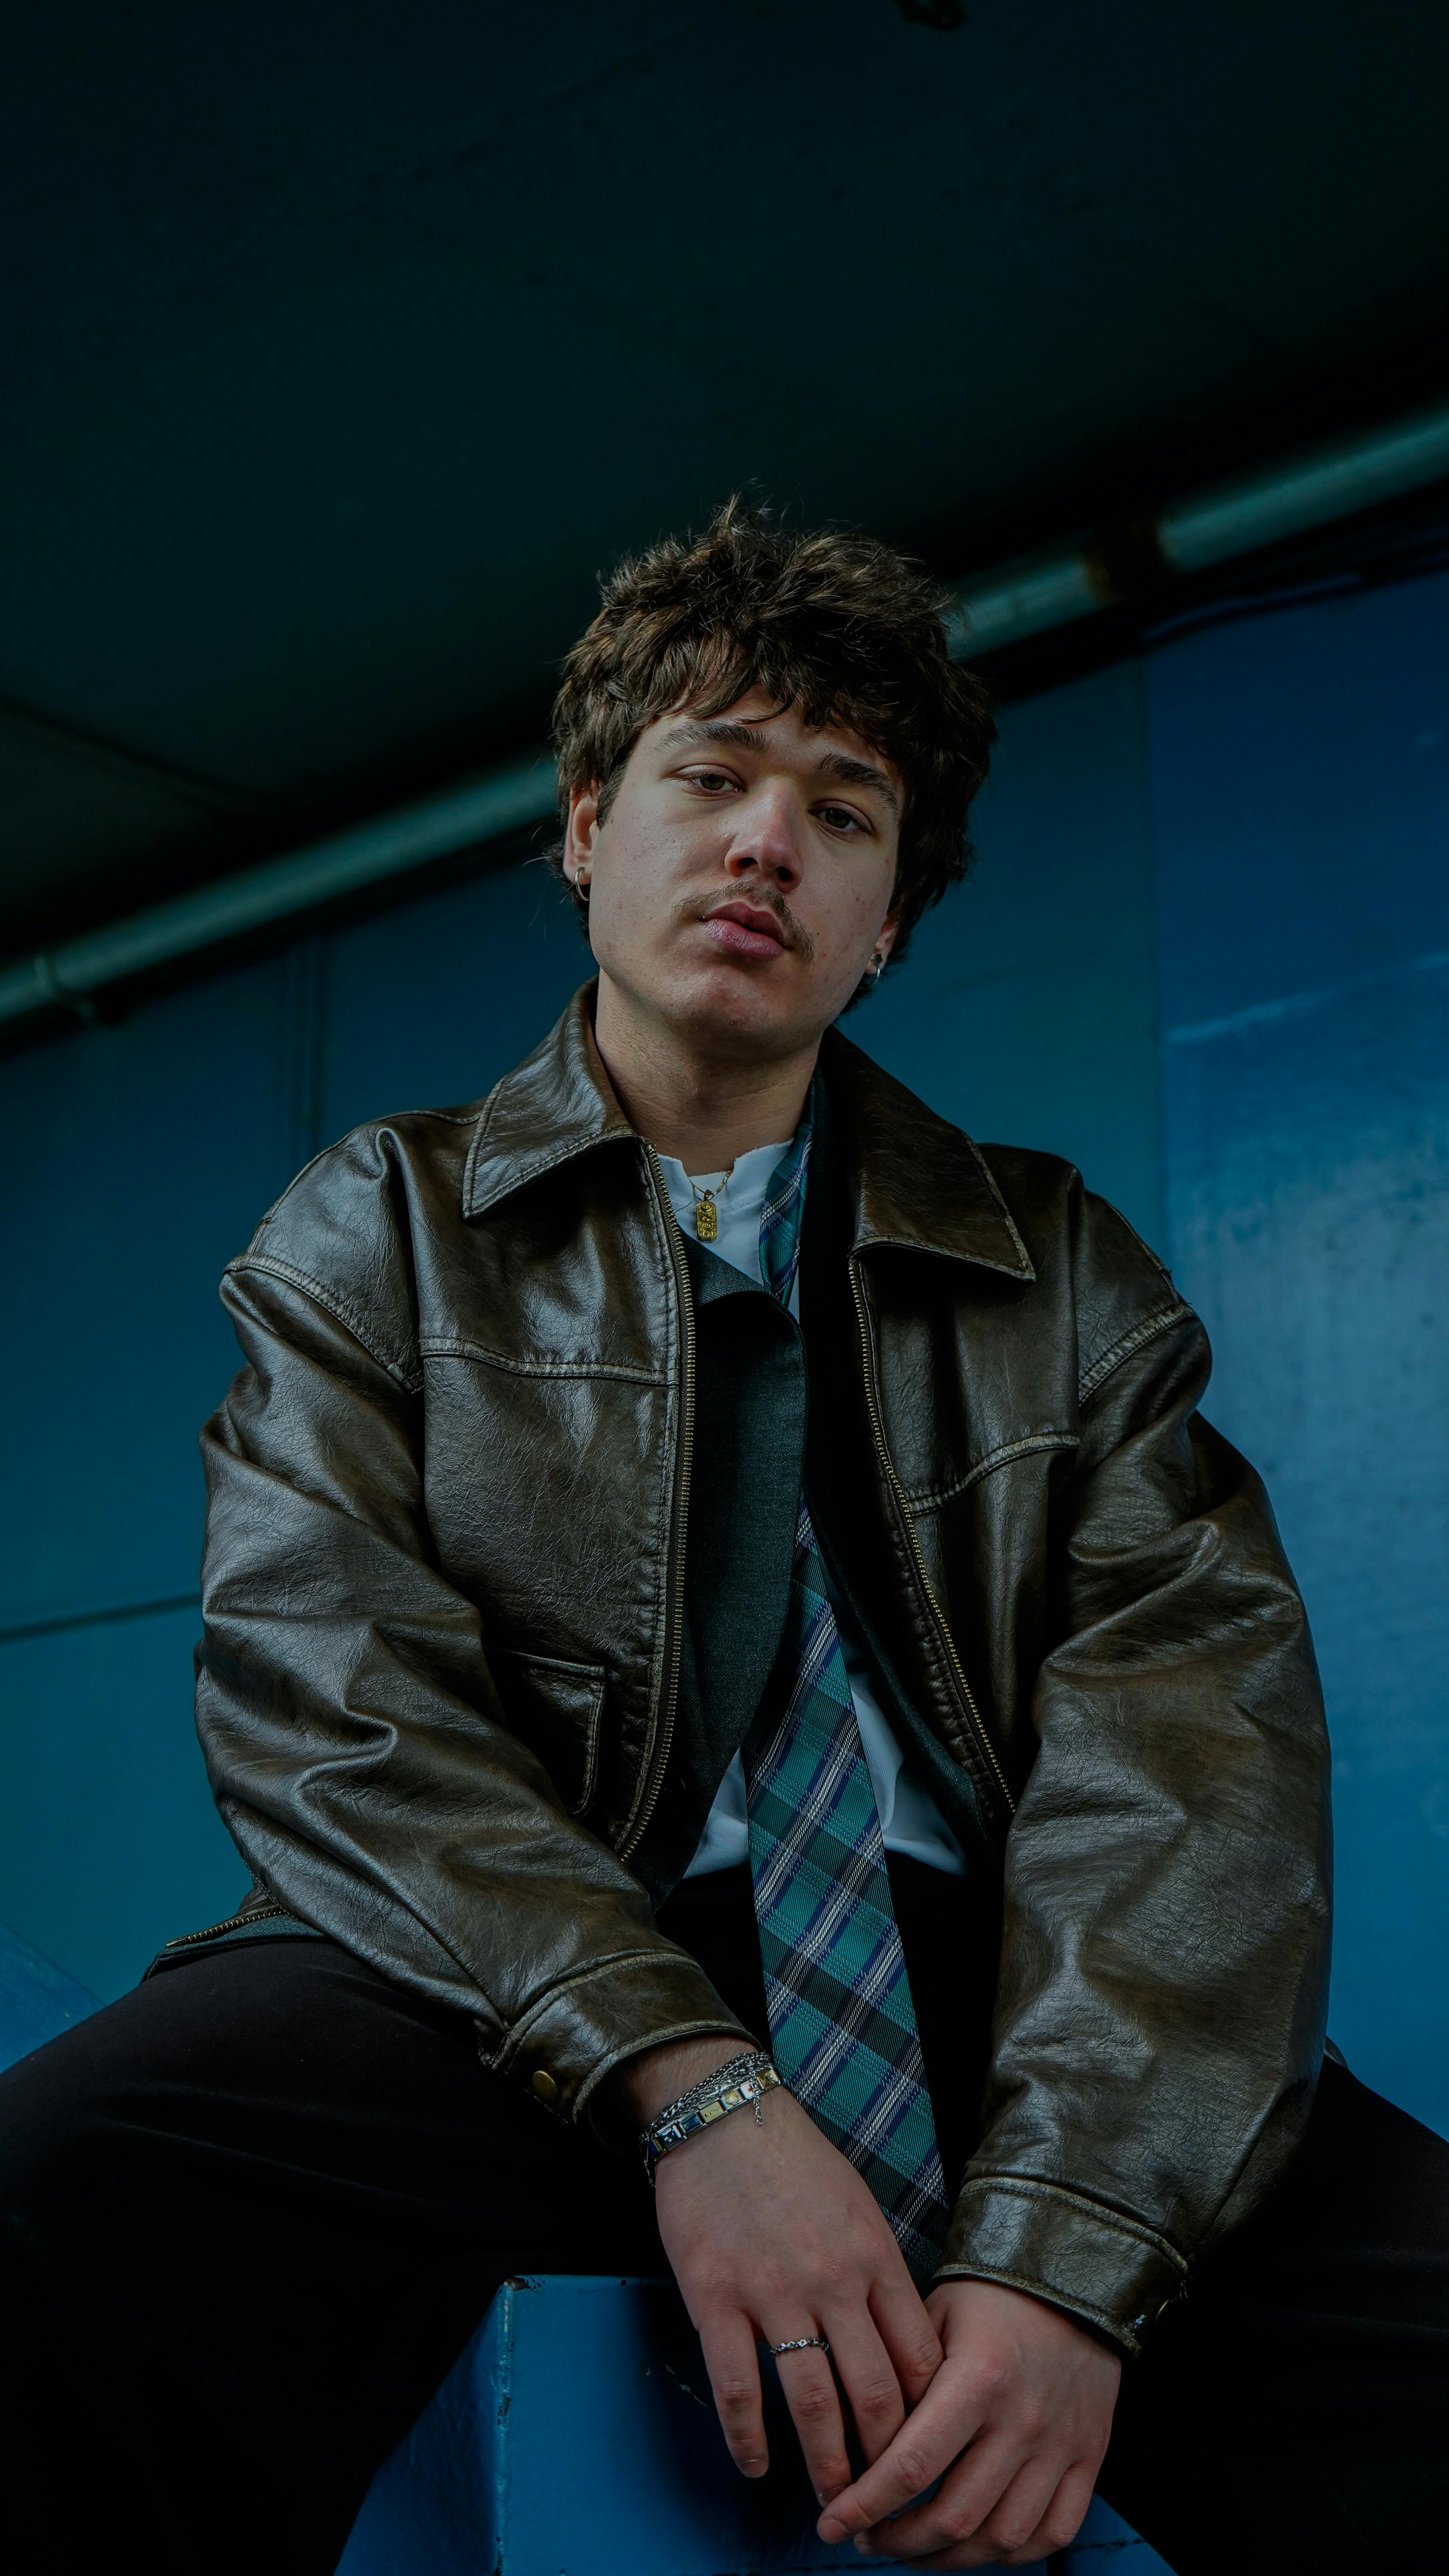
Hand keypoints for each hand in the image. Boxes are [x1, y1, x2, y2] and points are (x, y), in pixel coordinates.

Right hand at [614, 2040, 942, 2505]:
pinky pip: (737, 2386)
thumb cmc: (797, 2163)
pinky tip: (756, 2467)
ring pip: (811, 2401)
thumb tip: (903, 2347)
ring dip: (825, 2462)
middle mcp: (832, 2281)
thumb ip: (880, 2277)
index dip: (928, 2417)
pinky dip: (747, 2438)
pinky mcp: (715, 2297)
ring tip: (833, 2502)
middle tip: (885, 2497)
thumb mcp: (860, 2210)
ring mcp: (772, 2292)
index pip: (919, 2359)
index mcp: (875, 2258)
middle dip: (885, 2458)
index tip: (927, 2451)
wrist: (723, 2114)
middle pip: (874, 2393)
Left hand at [816, 2277, 1120, 2566]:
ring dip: (949, 2560)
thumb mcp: (932, 2319)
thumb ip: (897, 2382)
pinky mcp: (1090, 2458)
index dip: (866, 2506)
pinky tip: (975, 2547)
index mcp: (978, 2378)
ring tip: (913, 2551)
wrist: (1071, 2279)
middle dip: (900, 2542)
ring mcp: (1061, 2445)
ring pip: (1003, 2539)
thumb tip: (849, 2444)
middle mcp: (1023, 2420)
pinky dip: (1011, 2555)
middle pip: (955, 2517)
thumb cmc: (989, 2298)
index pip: (912, 2466)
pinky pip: (1054, 2534)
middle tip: (868, 2539)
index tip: (831, 2524)